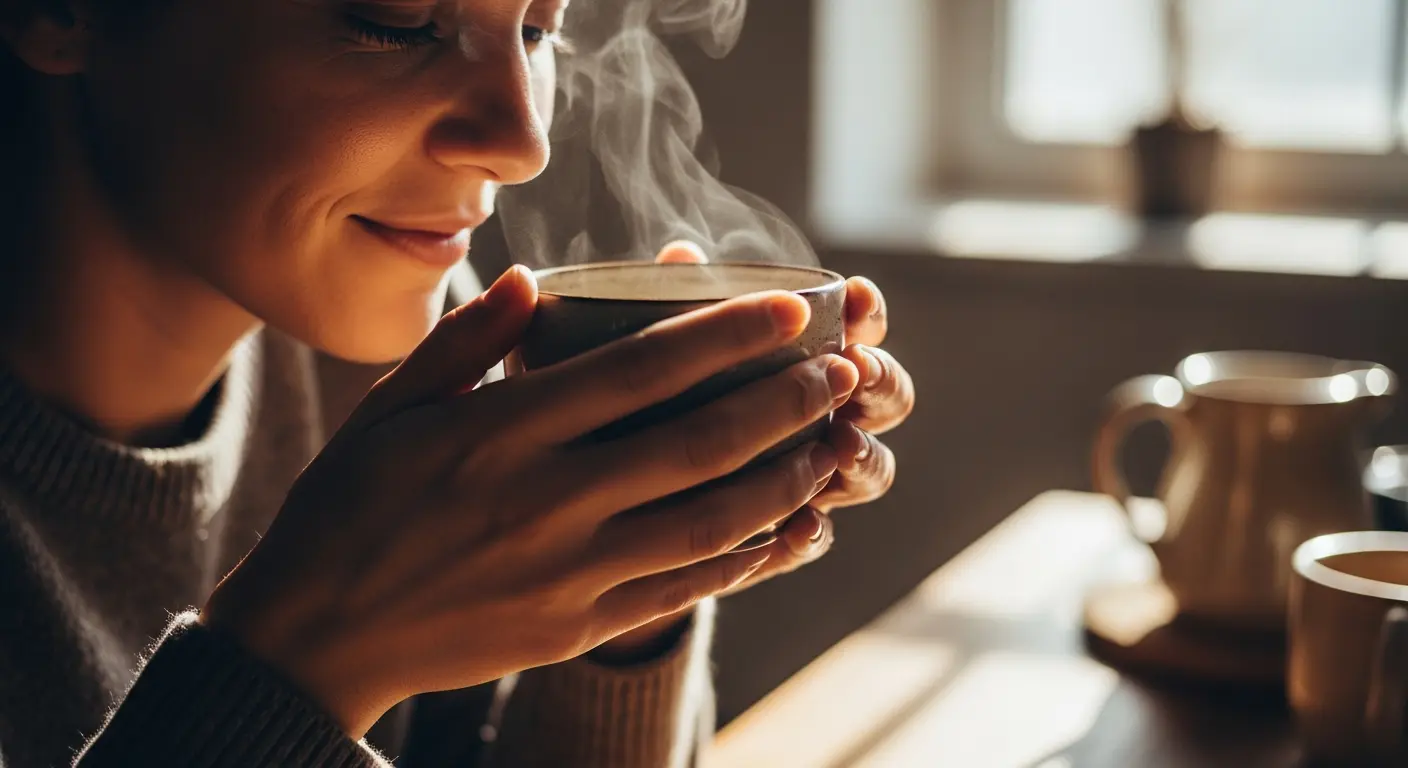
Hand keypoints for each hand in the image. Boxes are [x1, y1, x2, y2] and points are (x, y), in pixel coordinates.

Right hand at [202, 264, 859, 736]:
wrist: (316, 638)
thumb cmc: (349, 506)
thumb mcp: (389, 407)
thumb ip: (466, 340)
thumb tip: (535, 279)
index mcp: (499, 433)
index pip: (639, 369)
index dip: (726, 335)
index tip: (790, 310)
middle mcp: (544, 501)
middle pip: (696, 442)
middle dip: (784, 402)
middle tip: (839, 371)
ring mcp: (567, 571)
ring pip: (709, 521)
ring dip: (788, 478)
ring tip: (837, 442)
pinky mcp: (577, 625)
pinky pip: (684, 589)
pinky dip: (750, 559)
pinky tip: (795, 530)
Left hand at [652, 242, 913, 592]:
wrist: (622, 482)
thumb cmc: (657, 386)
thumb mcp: (660, 341)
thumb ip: (680, 303)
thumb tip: (681, 256)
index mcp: (810, 354)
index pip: (862, 325)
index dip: (868, 312)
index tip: (854, 299)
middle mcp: (828, 413)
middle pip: (888, 398)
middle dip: (882, 383)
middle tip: (856, 373)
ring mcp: (814, 475)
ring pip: (870, 470)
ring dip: (864, 456)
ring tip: (840, 446)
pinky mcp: (783, 531)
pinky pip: (818, 537)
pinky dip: (814, 532)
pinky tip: (798, 526)